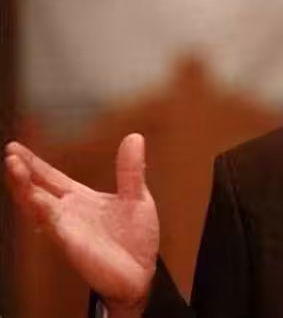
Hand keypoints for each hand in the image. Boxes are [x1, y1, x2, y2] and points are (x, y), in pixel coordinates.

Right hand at [4, 134, 158, 314]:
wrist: (141, 273)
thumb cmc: (134, 240)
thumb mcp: (136, 197)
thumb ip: (131, 170)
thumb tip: (134, 138)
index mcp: (80, 199)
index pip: (50, 177)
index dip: (33, 163)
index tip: (14, 147)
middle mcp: (68, 213)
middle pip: (36, 189)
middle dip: (21, 172)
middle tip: (10, 153)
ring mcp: (67, 229)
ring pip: (37, 206)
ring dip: (25, 187)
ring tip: (14, 167)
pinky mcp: (73, 244)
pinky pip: (54, 227)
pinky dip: (43, 212)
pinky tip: (36, 199)